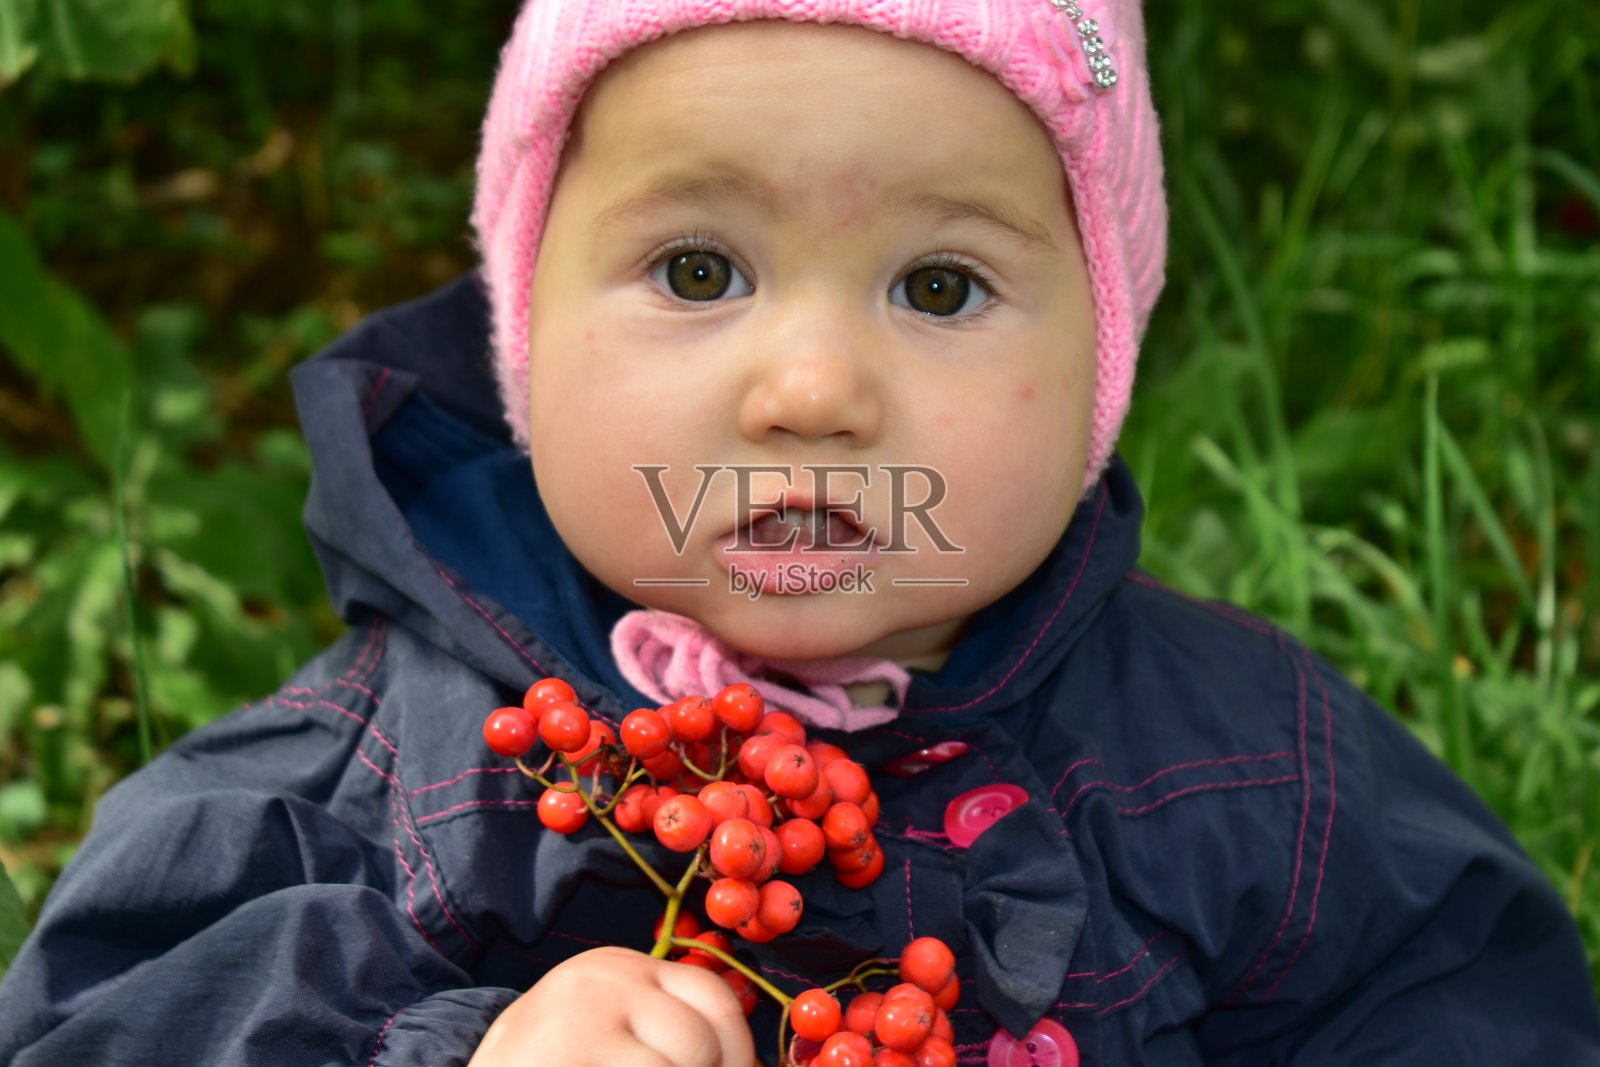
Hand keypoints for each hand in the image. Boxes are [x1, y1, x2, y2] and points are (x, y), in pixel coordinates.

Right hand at [467, 946, 756, 1066]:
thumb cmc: (548, 1066)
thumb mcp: (608, 1036)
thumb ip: (660, 1035)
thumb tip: (746, 1063)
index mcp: (620, 968)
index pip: (711, 999)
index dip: (737, 1052)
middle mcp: (603, 978)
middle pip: (700, 1038)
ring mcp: (582, 1016)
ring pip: (679, 1065)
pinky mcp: (571, 1053)